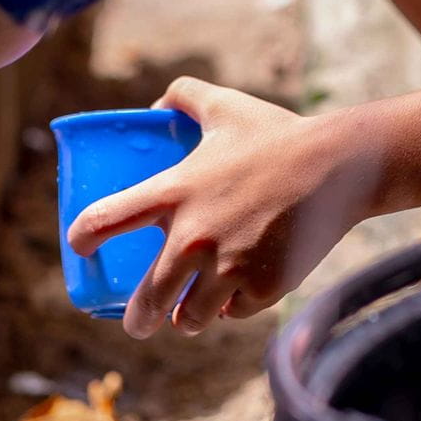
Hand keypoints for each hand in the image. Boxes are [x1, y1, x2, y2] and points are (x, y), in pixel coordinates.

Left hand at [66, 79, 368, 337]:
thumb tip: (154, 107)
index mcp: (174, 192)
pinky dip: (231, 309)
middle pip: (147, 299)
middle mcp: (193, 237)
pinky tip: (235, 298)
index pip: (105, 220)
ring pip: (190, 318)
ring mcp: (228, 268)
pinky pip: (234, 313)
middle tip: (138, 323)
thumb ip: (184, 97)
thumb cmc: (278, 134)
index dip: (83, 238)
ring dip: (186, 319)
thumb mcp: (225, 106)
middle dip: (138, 319)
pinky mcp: (262, 287)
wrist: (339, 166)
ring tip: (186, 317)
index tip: (80, 247)